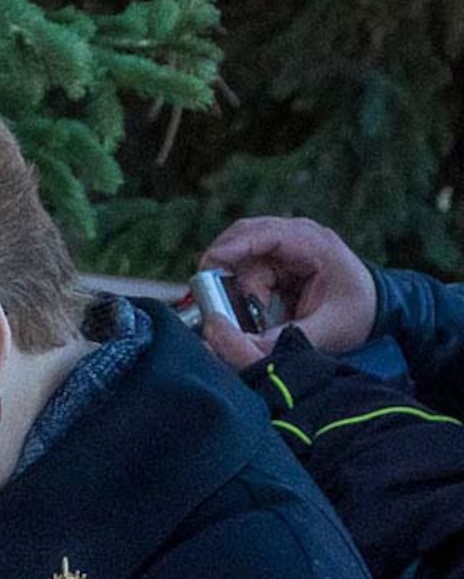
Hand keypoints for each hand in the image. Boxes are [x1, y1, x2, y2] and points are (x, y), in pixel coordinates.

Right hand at [199, 216, 377, 362]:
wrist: (371, 309)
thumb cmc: (353, 315)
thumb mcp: (324, 332)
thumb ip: (279, 340)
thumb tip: (235, 344)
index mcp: (316, 244)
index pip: (266, 234)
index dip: (233, 247)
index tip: (207, 266)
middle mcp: (296, 236)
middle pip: (242, 239)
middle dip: (224, 269)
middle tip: (216, 301)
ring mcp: (283, 245)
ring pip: (238, 259)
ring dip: (237, 288)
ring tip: (258, 315)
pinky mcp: (273, 258)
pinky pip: (241, 269)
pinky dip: (241, 291)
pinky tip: (258, 310)